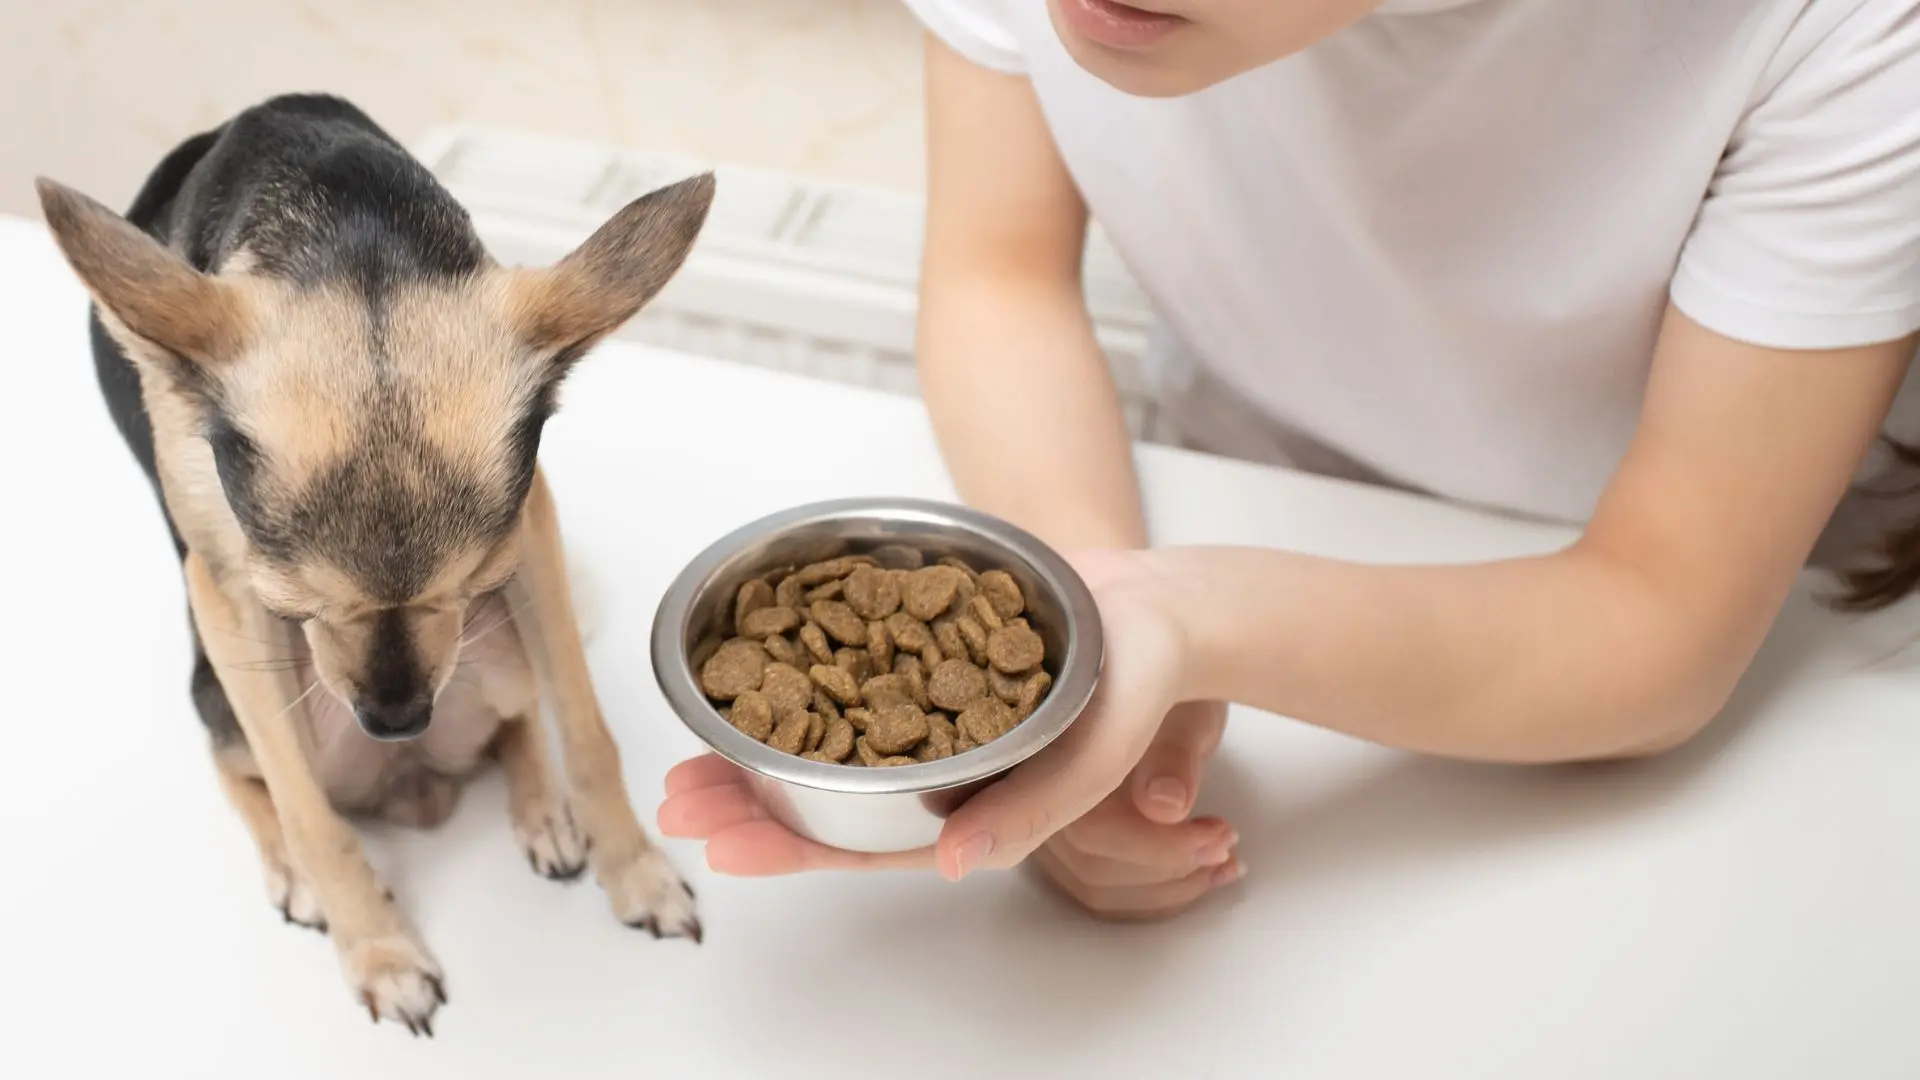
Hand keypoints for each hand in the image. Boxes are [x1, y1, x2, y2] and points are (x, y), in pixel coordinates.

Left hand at [657, 550, 1241, 901]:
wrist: (1158, 607)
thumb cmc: (1138, 683)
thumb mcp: (1094, 749)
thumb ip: (1031, 810)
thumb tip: (952, 867)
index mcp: (973, 808)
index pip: (869, 843)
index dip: (795, 850)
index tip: (726, 852)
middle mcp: (940, 770)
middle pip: (829, 800)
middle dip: (750, 802)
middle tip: (678, 799)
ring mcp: (928, 716)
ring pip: (827, 745)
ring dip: (760, 751)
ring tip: (692, 752)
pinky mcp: (923, 661)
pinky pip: (851, 681)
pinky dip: (798, 682)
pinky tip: (751, 681)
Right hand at [1027, 699, 1240, 918]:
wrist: (1151, 672)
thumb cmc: (1166, 687)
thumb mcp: (1185, 712)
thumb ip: (1173, 757)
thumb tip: (1163, 805)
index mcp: (1055, 752)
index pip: (1093, 829)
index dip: (1157, 849)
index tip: (1217, 841)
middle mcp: (1033, 792)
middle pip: (1093, 867)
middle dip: (1171, 868)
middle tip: (1227, 844)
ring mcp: (1043, 822)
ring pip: (1097, 886)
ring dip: (1167, 888)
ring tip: (1223, 861)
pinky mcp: (1061, 841)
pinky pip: (1099, 888)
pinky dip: (1153, 893)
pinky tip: (1201, 874)